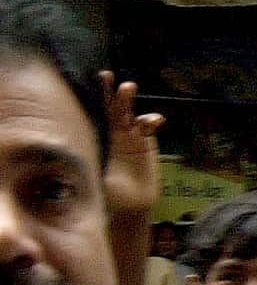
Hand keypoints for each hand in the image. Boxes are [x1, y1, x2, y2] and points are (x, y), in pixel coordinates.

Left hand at [100, 71, 164, 219]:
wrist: (130, 206)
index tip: (88, 83)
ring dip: (128, 99)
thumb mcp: (90, 174)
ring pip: (128, 112)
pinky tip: (155, 120)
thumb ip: (86, 159)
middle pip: (108, 107)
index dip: (90, 96)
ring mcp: (129, 136)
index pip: (91, 112)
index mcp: (94, 136)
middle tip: (107, 78)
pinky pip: (148, 126)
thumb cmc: (106, 193)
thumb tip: (73, 144)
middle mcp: (109, 132)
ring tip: (128, 88)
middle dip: (108, 91)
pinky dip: (151, 119)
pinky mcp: (146, 142)